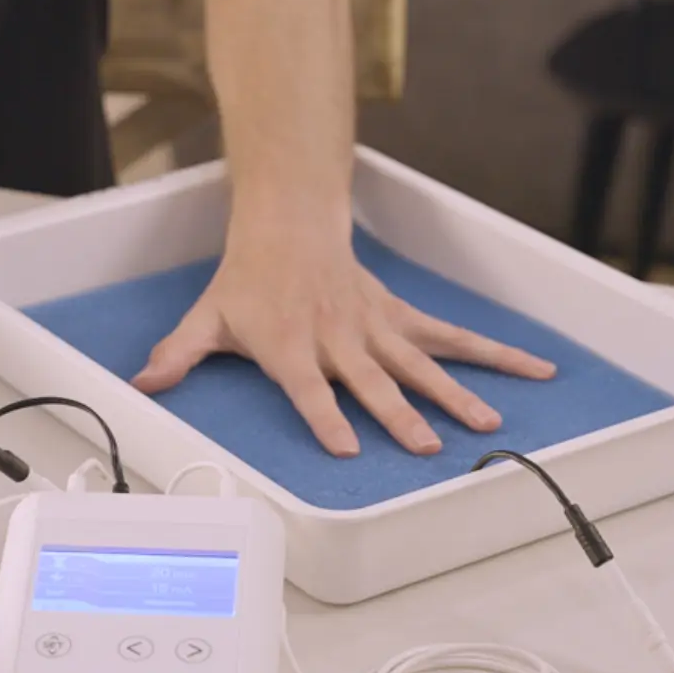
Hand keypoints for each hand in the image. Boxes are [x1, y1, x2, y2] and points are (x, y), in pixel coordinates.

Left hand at [133, 211, 554, 456]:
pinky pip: (450, 337)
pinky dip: (493, 353)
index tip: (347, 445)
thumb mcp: (206, 320)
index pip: (309, 388)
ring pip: (422, 364)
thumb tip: (141, 385)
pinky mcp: (400, 317)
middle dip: (400, 415)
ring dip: (456, 394)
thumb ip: (177, 357)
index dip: (326, 416)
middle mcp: (338, 340)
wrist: (288, 224)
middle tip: (426, 448)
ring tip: (488, 425)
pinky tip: (532, 369)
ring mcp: (375, 328)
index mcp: (291, 347)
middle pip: (373, 382)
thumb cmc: (247, 282)